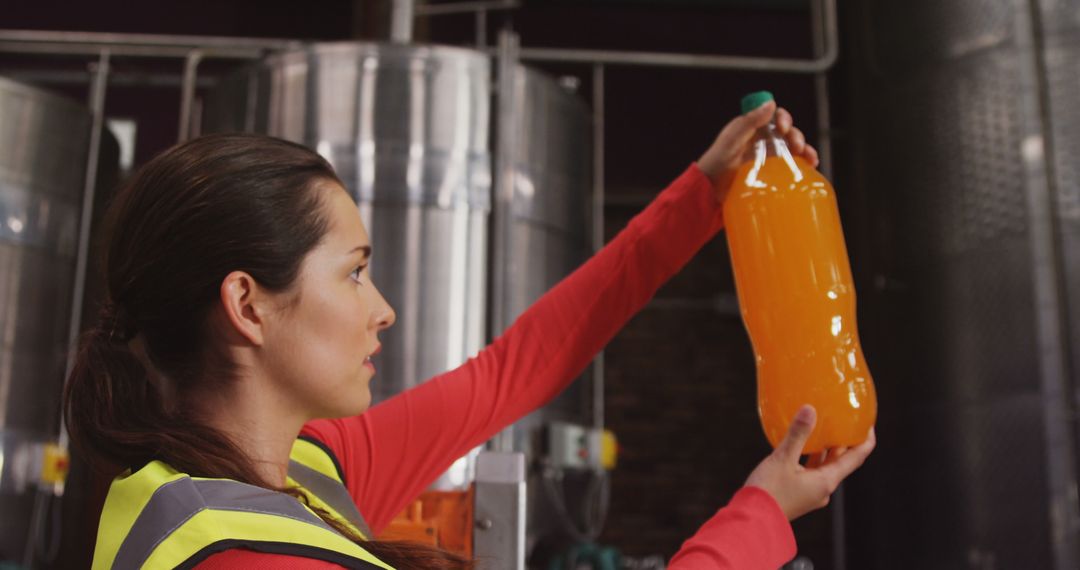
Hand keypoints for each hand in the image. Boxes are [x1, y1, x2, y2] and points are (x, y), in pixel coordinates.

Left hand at [696, 101, 820, 200]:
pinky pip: (790, 167)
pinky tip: (811, 168)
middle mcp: (761, 141)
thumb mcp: (732, 140)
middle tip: (798, 147)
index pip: (774, 117)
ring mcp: (767, 158)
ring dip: (805, 150)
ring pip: (792, 149)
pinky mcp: (770, 174)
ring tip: (810, 159)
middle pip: (787, 133)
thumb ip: (749, 122)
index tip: (783, 128)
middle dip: (796, 137)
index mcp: (752, 128)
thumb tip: (771, 103)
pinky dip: (802, 165)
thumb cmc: (715, 164)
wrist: (709, 191)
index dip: (783, 119)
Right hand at [744, 405, 874, 520]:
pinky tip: (801, 448)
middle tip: (845, 422)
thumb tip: (810, 410)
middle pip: (841, 462)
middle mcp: (823, 489)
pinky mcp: (798, 494)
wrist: (752, 520)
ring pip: (824, 467)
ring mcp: (811, 493)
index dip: (865, 441)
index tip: (868, 425)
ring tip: (825, 429)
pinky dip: (811, 458)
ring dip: (827, 450)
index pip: (856, 458)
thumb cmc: (768, 492)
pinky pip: (810, 472)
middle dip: (844, 442)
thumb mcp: (782, 459)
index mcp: (826, 482)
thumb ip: (797, 434)